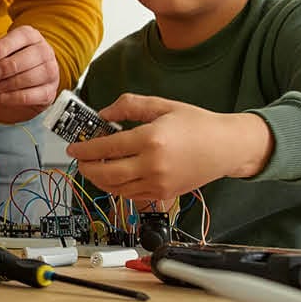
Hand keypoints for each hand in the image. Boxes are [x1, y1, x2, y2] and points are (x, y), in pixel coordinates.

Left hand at [0, 25, 58, 122]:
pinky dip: (13, 97)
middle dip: (5, 68)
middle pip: (28, 58)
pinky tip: (2, 96)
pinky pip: (31, 95)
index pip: (22, 36)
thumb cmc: (7, 63)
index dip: (4, 47)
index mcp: (32, 36)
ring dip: (8, 84)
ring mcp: (51, 71)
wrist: (22, 82)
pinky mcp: (49, 91)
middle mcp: (45, 51)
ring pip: (30, 77)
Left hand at [65, 93, 272, 206]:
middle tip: (80, 161)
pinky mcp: (164, 194)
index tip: (74, 147)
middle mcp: (153, 165)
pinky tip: (114, 176)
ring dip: (99, 180)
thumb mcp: (163, 105)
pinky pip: (131, 195)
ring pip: (116, 188)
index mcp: (151, 139)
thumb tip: (104, 113)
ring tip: (93, 169)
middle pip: (106, 173)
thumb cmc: (197, 125)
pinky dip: (117, 188)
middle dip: (86, 168)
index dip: (85, 149)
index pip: (107, 147)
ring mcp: (159, 183)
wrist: (226, 147)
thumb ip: (130, 106)